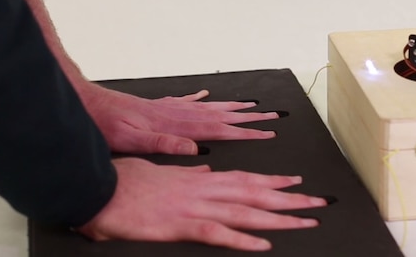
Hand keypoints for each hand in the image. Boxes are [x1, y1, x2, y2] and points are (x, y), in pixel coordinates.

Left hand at [78, 83, 280, 154]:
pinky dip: (202, 99)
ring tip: (251, 106)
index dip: (244, 132)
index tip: (265, 132)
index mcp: (173, 125)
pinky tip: (208, 95)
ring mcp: (168, 108)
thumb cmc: (104, 124)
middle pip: (221, 115)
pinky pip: (188, 101)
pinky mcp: (158, 106)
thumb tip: (192, 148)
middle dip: (248, 118)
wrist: (86, 103)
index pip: (217, 130)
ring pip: (209, 107)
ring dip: (232, 108)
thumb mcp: (130, 140)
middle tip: (271, 117)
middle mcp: (175, 113)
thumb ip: (162, 144)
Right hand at [78, 158, 325, 250]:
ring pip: (245, 211)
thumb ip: (186, 173)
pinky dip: (241, 239)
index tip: (295, 182)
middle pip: (255, 193)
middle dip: (289, 199)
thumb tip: (204, 171)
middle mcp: (203, 189)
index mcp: (198, 178)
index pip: (245, 178)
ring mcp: (193, 206)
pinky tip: (263, 244)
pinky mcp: (179, 225)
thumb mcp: (159, 170)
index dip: (273, 181)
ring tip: (305, 221)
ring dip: (278, 218)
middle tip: (317, 203)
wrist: (97, 187)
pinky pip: (217, 234)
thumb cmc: (123, 181)